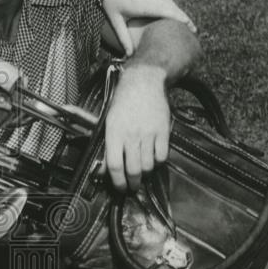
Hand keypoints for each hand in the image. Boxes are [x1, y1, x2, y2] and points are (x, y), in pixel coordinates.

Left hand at [101, 0, 195, 55]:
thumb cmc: (110, 1)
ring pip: (170, 1)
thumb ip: (123, 38)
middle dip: (184, 18)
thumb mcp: (116, 20)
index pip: (170, 13)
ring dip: (177, 11)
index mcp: (146, 5)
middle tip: (192, 31)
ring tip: (183, 24)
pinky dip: (169, 4)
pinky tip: (171, 12)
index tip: (192, 30)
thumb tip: (129, 55)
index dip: (183, 21)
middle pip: (174, 8)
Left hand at [101, 65, 170, 191]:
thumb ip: (108, 145)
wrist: (144, 81)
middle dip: (132, 183)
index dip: (117, 181)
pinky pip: (162, 156)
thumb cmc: (123, 100)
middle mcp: (131, 135)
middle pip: (133, 170)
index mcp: (114, 132)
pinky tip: (153, 158)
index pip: (114, 165)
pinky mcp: (163, 132)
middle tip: (132, 186)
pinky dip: (158, 162)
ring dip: (145, 173)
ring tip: (142, 171)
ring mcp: (148, 134)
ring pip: (148, 166)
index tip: (119, 187)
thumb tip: (105, 169)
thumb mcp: (109, 120)